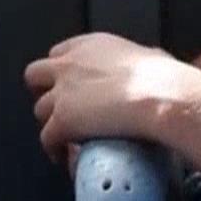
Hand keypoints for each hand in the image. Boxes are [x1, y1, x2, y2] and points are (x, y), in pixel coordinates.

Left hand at [22, 32, 199, 162]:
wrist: (161, 95)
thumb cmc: (164, 77)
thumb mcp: (150, 56)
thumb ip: (139, 58)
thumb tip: (152, 64)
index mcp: (91, 45)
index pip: (60, 53)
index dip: (63, 71)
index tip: (71, 83)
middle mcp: (69, 64)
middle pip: (36, 75)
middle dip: (43, 91)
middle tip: (59, 108)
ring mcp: (63, 92)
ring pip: (39, 109)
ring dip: (50, 122)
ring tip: (66, 136)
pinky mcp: (62, 120)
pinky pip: (47, 138)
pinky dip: (53, 148)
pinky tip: (63, 155)